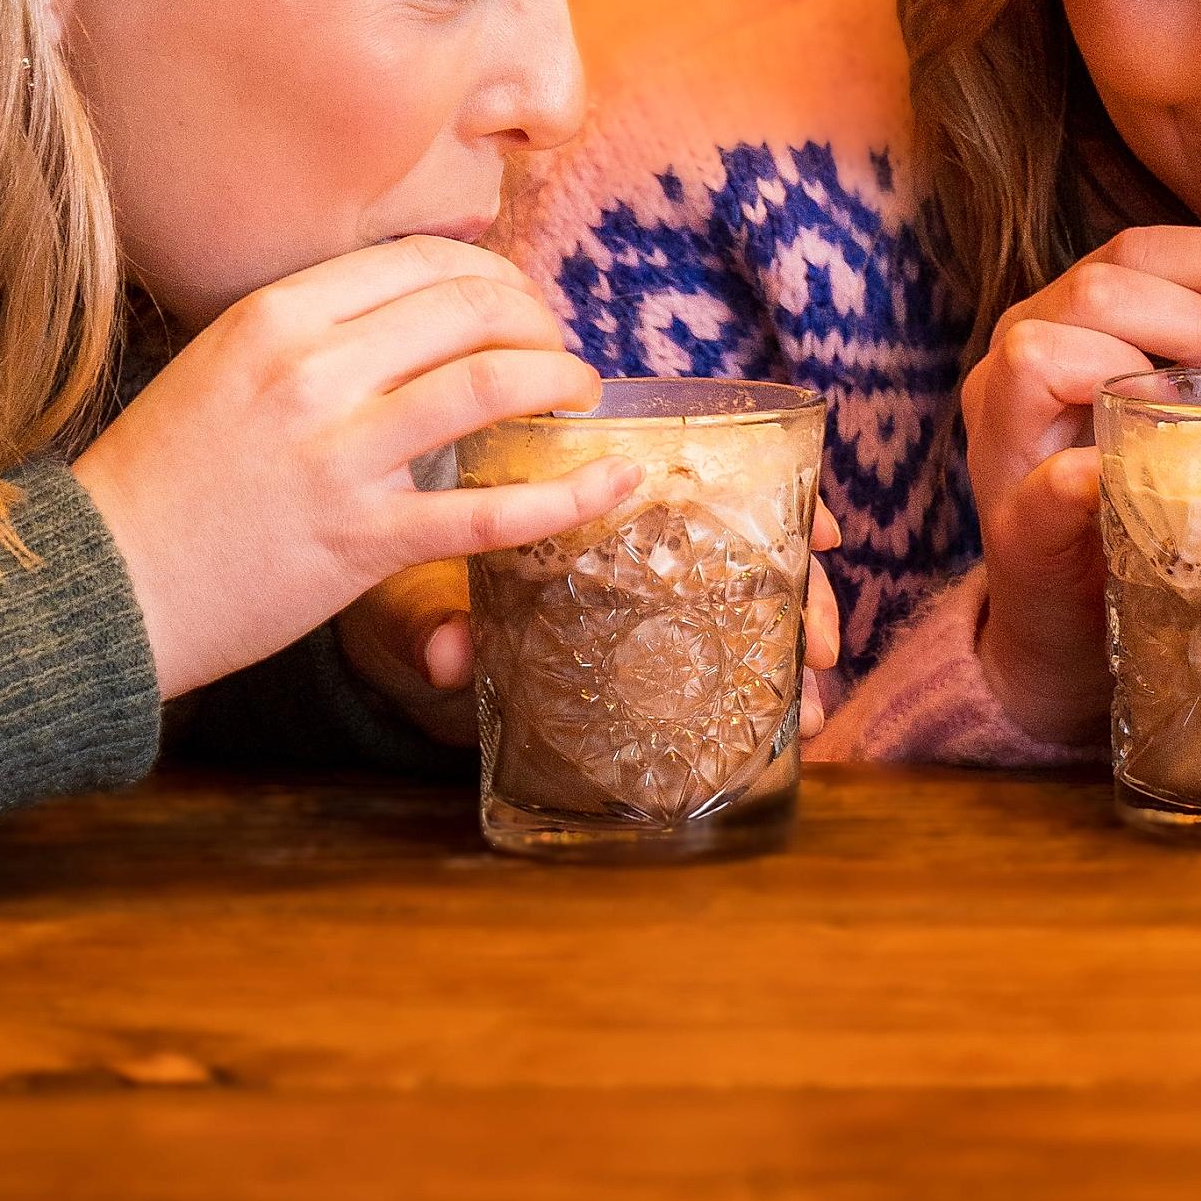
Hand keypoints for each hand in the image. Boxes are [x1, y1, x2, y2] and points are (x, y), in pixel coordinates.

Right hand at [75, 239, 638, 700]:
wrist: (98, 587)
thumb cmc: (162, 479)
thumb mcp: (222, 366)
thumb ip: (313, 331)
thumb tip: (413, 309)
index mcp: (275, 316)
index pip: (423, 262)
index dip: (495, 277)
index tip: (518, 305)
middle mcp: (311, 370)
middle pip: (471, 310)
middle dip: (538, 321)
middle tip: (559, 350)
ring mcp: (338, 454)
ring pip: (491, 384)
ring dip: (559, 381)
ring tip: (581, 394)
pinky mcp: (363, 539)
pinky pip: (493, 511)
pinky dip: (572, 496)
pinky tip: (616, 483)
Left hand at [337, 501, 850, 745]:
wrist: (376, 604)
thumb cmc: (397, 571)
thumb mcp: (408, 588)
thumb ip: (429, 614)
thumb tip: (446, 654)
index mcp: (597, 486)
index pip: (712, 473)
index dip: (782, 499)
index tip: (823, 536)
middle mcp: (635, 534)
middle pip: (751, 545)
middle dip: (802, 594)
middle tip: (825, 645)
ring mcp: (643, 589)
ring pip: (746, 601)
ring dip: (789, 648)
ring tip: (813, 708)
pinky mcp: (637, 642)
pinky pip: (714, 652)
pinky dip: (756, 683)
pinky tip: (790, 726)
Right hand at [963, 225, 1200, 746]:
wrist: (1081, 622)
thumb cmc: (1145, 498)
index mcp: (1069, 316)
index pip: (1139, 250)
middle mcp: (1020, 354)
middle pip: (1098, 285)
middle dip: (1190, 317)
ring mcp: (1002, 437)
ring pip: (1044, 350)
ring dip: (1136, 372)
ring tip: (1186, 421)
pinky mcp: (1011, 523)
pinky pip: (1042, 481)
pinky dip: (1086, 475)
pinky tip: (1125, 476)